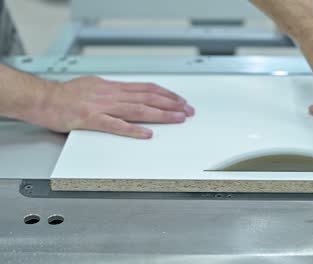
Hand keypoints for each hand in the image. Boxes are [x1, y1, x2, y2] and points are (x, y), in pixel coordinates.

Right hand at [41, 76, 193, 138]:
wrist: (42, 99)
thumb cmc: (65, 95)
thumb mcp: (94, 86)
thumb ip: (113, 92)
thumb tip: (130, 95)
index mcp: (112, 87)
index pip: (146, 88)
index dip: (166, 94)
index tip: (180, 100)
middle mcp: (111, 94)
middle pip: (147, 97)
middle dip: (171, 104)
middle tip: (187, 110)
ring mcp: (102, 106)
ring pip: (137, 109)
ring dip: (160, 114)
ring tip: (177, 118)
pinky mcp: (91, 120)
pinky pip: (115, 125)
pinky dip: (133, 129)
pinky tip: (147, 133)